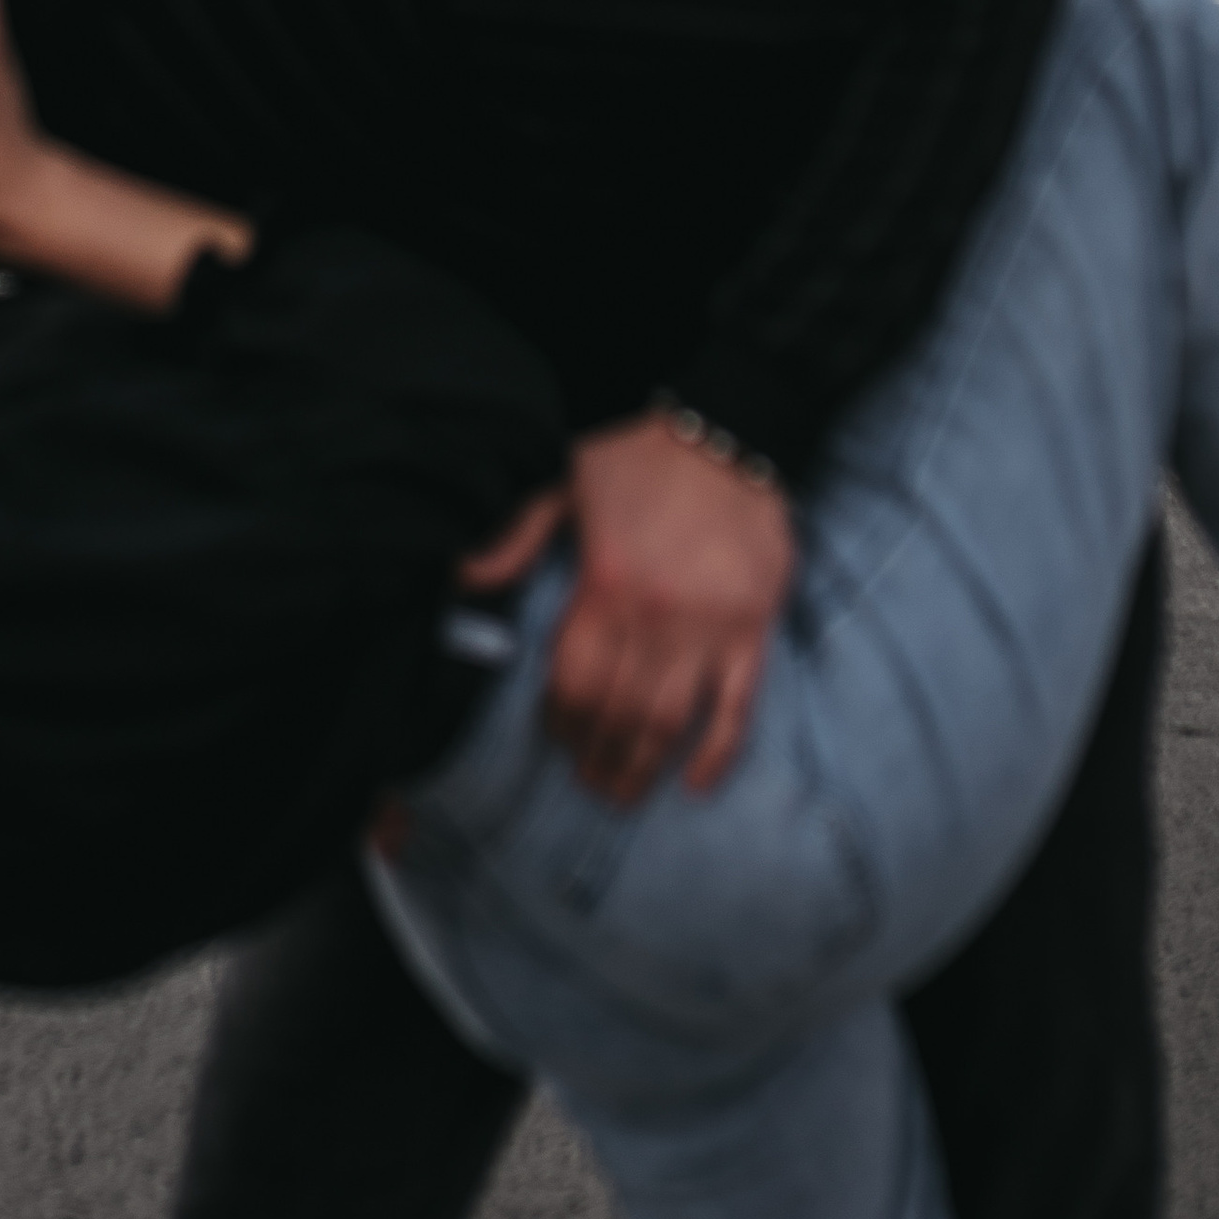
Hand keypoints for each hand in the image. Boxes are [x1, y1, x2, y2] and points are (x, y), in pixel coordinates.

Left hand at [536, 418, 791, 805]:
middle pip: (618, 714)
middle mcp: (655, 617)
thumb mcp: (561, 484)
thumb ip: (514, 537)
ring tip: (625, 793)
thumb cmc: (635, 453)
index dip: (561, 722)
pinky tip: (696, 782)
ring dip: (644, 766)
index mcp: (603, 586)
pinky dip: (719, 752)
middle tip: (590, 784)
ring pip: (671, 722)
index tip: (557, 740)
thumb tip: (463, 576)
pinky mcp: (754, 625)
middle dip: (599, 758)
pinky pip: (738, 706)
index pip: (573, 683)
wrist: (721, 425)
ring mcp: (709, 626)